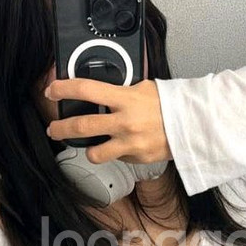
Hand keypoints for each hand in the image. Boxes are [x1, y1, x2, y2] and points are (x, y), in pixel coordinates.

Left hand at [45, 78, 171, 164]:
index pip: (86, 90)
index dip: (63, 90)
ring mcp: (130, 142)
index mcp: (125, 98)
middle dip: (61, 129)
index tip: (52, 91)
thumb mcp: (143, 88)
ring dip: (87, 150)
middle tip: (53, 129)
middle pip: (81, 126)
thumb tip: (102, 91)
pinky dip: (116, 153)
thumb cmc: (171, 105)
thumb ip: (122, 91)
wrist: (194, 125)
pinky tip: (123, 146)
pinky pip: (118, 157)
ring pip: (94, 153)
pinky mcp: (136, 157)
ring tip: (87, 147)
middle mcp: (124, 121)